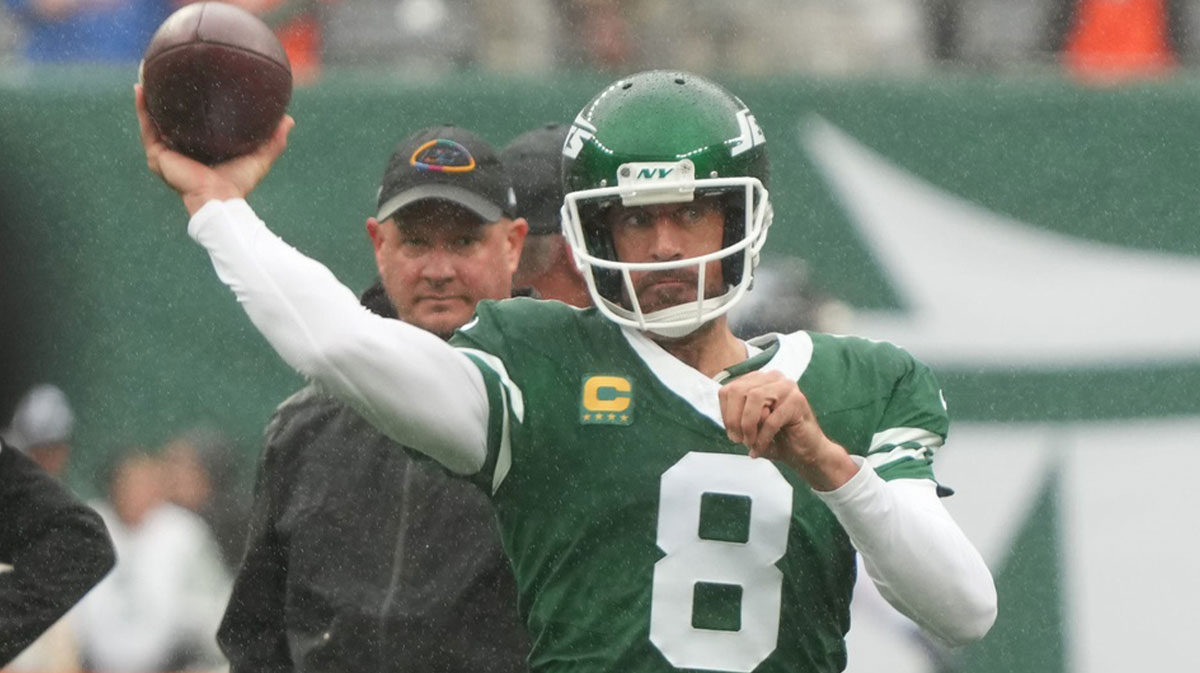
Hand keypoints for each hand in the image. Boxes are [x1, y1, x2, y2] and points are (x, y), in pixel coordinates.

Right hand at [135, 83, 293, 214]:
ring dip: (148, 97)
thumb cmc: (238, 183)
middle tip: (165, 71)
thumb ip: (273, 139)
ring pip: (153, 120)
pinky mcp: (157, 155)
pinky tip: (140, 88)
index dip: (190, 106)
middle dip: (165, 97)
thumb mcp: (259, 157)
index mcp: (198, 151)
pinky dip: (142, 108)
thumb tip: (289, 119)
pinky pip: (147, 126)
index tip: (193, 83)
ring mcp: (165, 154)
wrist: (219, 199)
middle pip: (169, 119)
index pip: (192, 125)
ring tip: (145, 71)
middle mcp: (179, 151)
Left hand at [718, 370, 858, 490]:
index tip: (732, 434)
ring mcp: (787, 386)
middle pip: (739, 390)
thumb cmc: (778, 439)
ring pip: (754, 398)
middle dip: (734, 419)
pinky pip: (771, 418)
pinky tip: (760, 448)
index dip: (725, 413)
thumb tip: (730, 418)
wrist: (807, 453)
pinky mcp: (798, 401)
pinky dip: (762, 437)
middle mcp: (773, 377)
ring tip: (750, 443)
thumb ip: (738, 415)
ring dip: (747, 425)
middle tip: (738, 440)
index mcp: (759, 380)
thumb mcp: (750, 425)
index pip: (729, 389)